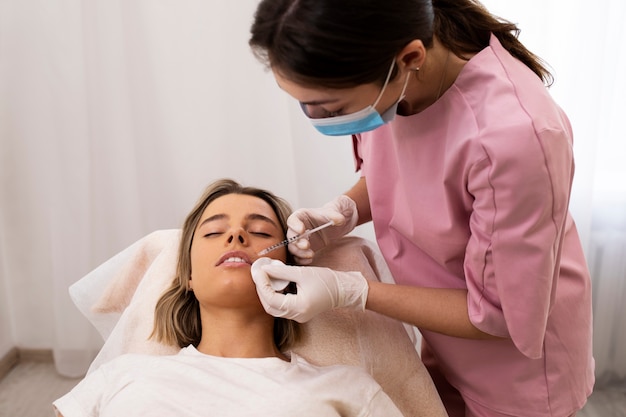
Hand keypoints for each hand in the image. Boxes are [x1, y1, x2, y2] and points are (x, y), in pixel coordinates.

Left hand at [251, 258, 368, 322]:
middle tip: (258, 275)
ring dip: (267, 293)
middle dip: (262, 290)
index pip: (271, 299)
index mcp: (299, 307)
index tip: (258, 272)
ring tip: (266, 278)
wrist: (343, 289)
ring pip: (274, 308)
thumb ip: (281, 271)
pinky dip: (275, 296)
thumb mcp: (302, 272)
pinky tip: (275, 284)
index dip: (262, 285)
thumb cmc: (326, 280)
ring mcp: (298, 316)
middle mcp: (297, 315)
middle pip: (270, 306)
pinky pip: (282, 307)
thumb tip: (264, 268)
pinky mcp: (299, 313)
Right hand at [287, 195, 357, 263]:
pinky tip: (309, 260)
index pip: (293, 219)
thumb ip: (336, 215)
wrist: (337, 226)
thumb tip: (339, 220)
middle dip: (297, 242)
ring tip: (311, 255)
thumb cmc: (333, 215)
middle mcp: (298, 228)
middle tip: (307, 245)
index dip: (295, 225)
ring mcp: (301, 240)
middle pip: (291, 236)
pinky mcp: (304, 251)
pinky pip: (298, 257)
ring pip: (293, 248)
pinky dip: (301, 260)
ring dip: (299, 253)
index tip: (301, 230)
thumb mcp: (336, 211)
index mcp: (302, 216)